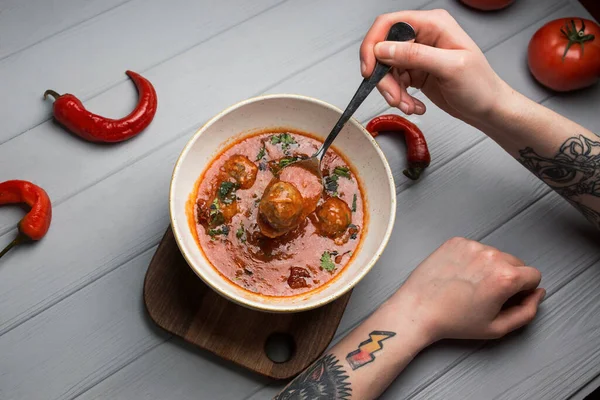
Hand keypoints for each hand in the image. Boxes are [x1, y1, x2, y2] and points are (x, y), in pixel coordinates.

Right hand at [360, 9, 507, 123]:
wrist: (488, 108)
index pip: (389, 24)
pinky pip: (395, 83)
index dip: (373, 45)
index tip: (369, 70)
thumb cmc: (481, 86)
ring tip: (408, 105)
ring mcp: (418, 55)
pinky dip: (400, 97)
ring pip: (386, 70)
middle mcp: (423, 36)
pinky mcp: (416, 72)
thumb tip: (384, 49)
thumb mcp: (450, 68)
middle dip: (384, 78)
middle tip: (393, 97)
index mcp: (433, 24)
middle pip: (384, 50)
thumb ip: (415, 56)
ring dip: (393, 92)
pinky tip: (414, 105)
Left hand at [391, 237, 544, 341]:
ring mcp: (472, 246)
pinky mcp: (456, 241)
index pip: (534, 275)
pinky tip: (459, 275)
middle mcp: (491, 256)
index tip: (508, 298)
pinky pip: (475, 249)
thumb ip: (527, 311)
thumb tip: (538, 294)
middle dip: (508, 277)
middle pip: (515, 263)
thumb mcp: (498, 327)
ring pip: (495, 255)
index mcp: (506, 277)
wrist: (419, 309)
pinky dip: (472, 259)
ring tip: (469, 285)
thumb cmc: (454, 321)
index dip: (524, 290)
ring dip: (489, 267)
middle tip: (487, 294)